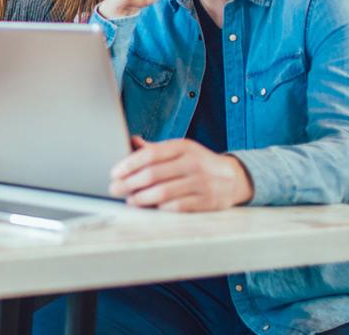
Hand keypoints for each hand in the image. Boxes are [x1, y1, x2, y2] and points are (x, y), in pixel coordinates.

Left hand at [109, 136, 253, 210]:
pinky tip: (151, 207)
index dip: (129, 164)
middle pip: (153, 174)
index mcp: (183, 147)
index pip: (150, 154)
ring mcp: (202, 182)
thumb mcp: (179, 150)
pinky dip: (161, 208)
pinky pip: (178, 206)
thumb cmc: (198, 163)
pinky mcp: (207, 201)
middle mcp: (193, 163)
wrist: (233, 178)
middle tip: (115, 189)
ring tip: (130, 200)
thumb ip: (155, 149)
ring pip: (164, 192)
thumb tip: (130, 141)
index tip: (114, 173)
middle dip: (129, 183)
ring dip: (141, 198)